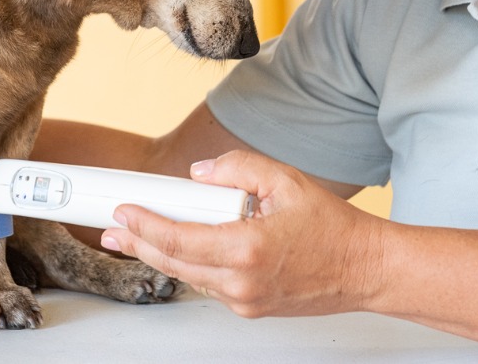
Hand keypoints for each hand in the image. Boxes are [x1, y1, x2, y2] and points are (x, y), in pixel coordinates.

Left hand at [100, 149, 385, 317]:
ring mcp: (245, 301)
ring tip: (136, 237)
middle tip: (113, 230)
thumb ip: (238, 169)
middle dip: (138, 244)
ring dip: (161, 256)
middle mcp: (241, 282)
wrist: (365, 269)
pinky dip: (192, 266)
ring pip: (189, 277)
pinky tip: (181, 249)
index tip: (123, 213)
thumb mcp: (286, 181)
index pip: (180, 240)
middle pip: (174, 264)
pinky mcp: (250, 309)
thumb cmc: (333, 229)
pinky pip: (210, 285)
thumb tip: (200, 173)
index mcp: (248, 248)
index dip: (145, 226)